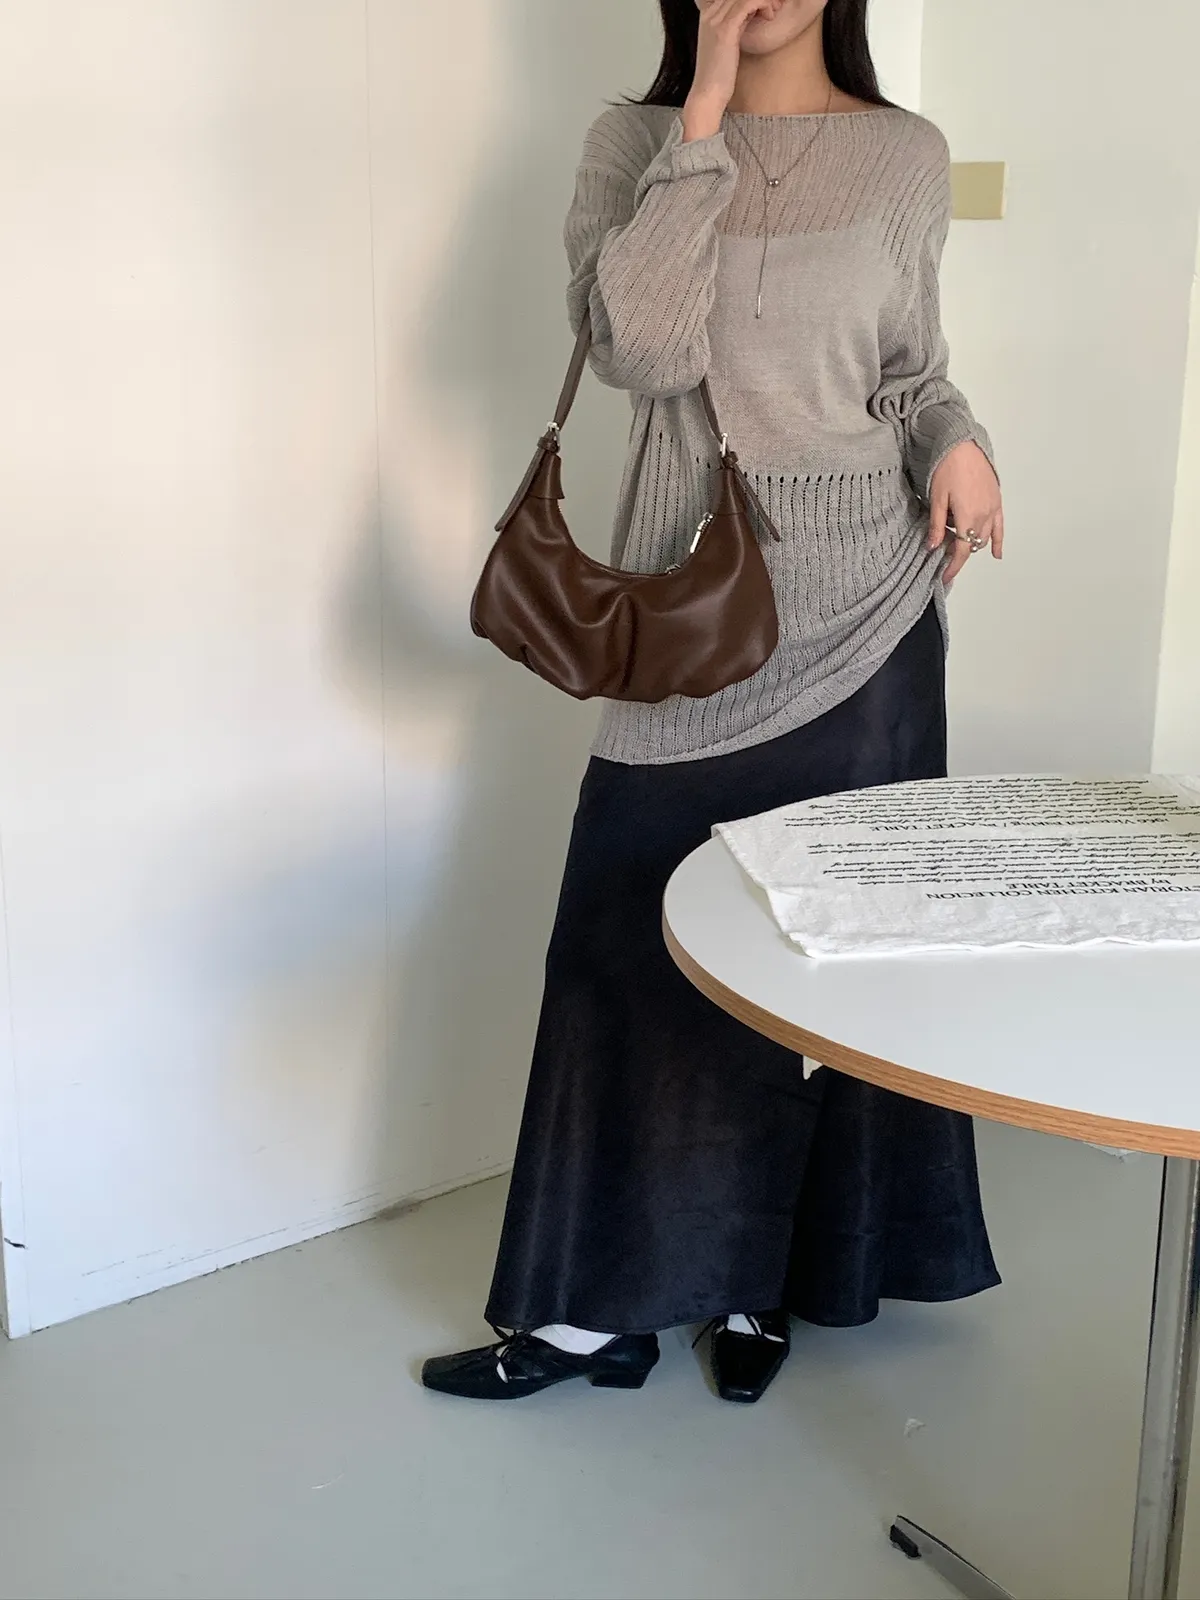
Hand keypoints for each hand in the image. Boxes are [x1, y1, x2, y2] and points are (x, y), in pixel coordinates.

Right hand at [682, 0, 783, 140]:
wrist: (708, 95)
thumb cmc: (719, 76)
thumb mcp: (727, 43)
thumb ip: (736, 25)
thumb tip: (751, 14)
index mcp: (708, 15)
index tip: (765, 6)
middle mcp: (709, 13)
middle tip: (774, 6)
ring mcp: (715, 20)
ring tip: (774, 10)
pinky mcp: (725, 30)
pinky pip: (748, 3)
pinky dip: (763, 4)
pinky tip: (770, 16)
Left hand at [928, 441, 1003, 584]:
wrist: (962, 444)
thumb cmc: (947, 467)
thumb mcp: (937, 498)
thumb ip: (936, 525)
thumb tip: (932, 547)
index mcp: (967, 517)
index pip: (961, 551)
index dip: (953, 567)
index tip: (945, 577)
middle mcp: (983, 515)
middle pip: (972, 545)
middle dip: (958, 554)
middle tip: (944, 557)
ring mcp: (992, 508)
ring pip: (984, 538)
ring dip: (972, 545)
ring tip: (957, 548)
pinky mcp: (996, 500)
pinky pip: (999, 526)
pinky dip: (998, 541)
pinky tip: (997, 554)